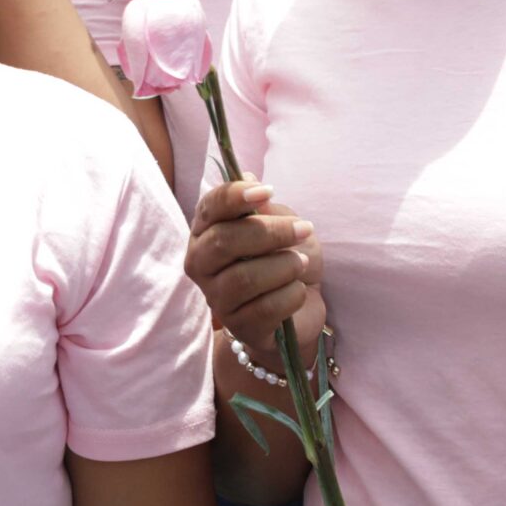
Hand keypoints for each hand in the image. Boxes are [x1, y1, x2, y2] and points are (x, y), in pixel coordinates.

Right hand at [187, 175, 323, 362]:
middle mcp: (201, 264)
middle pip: (223, 242)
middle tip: (304, 229)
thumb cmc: (283, 258)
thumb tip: (247, 178)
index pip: (209, 208)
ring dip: (283, 266)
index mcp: (206, 231)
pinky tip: (298, 290)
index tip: (268, 191)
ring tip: (301, 263)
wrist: (300, 308)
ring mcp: (216, 298)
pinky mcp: (239, 326)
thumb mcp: (280, 225)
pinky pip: (264, 309)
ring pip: (244, 278)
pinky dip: (290, 295)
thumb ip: (264, 208)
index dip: (234, 196)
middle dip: (269, 233)